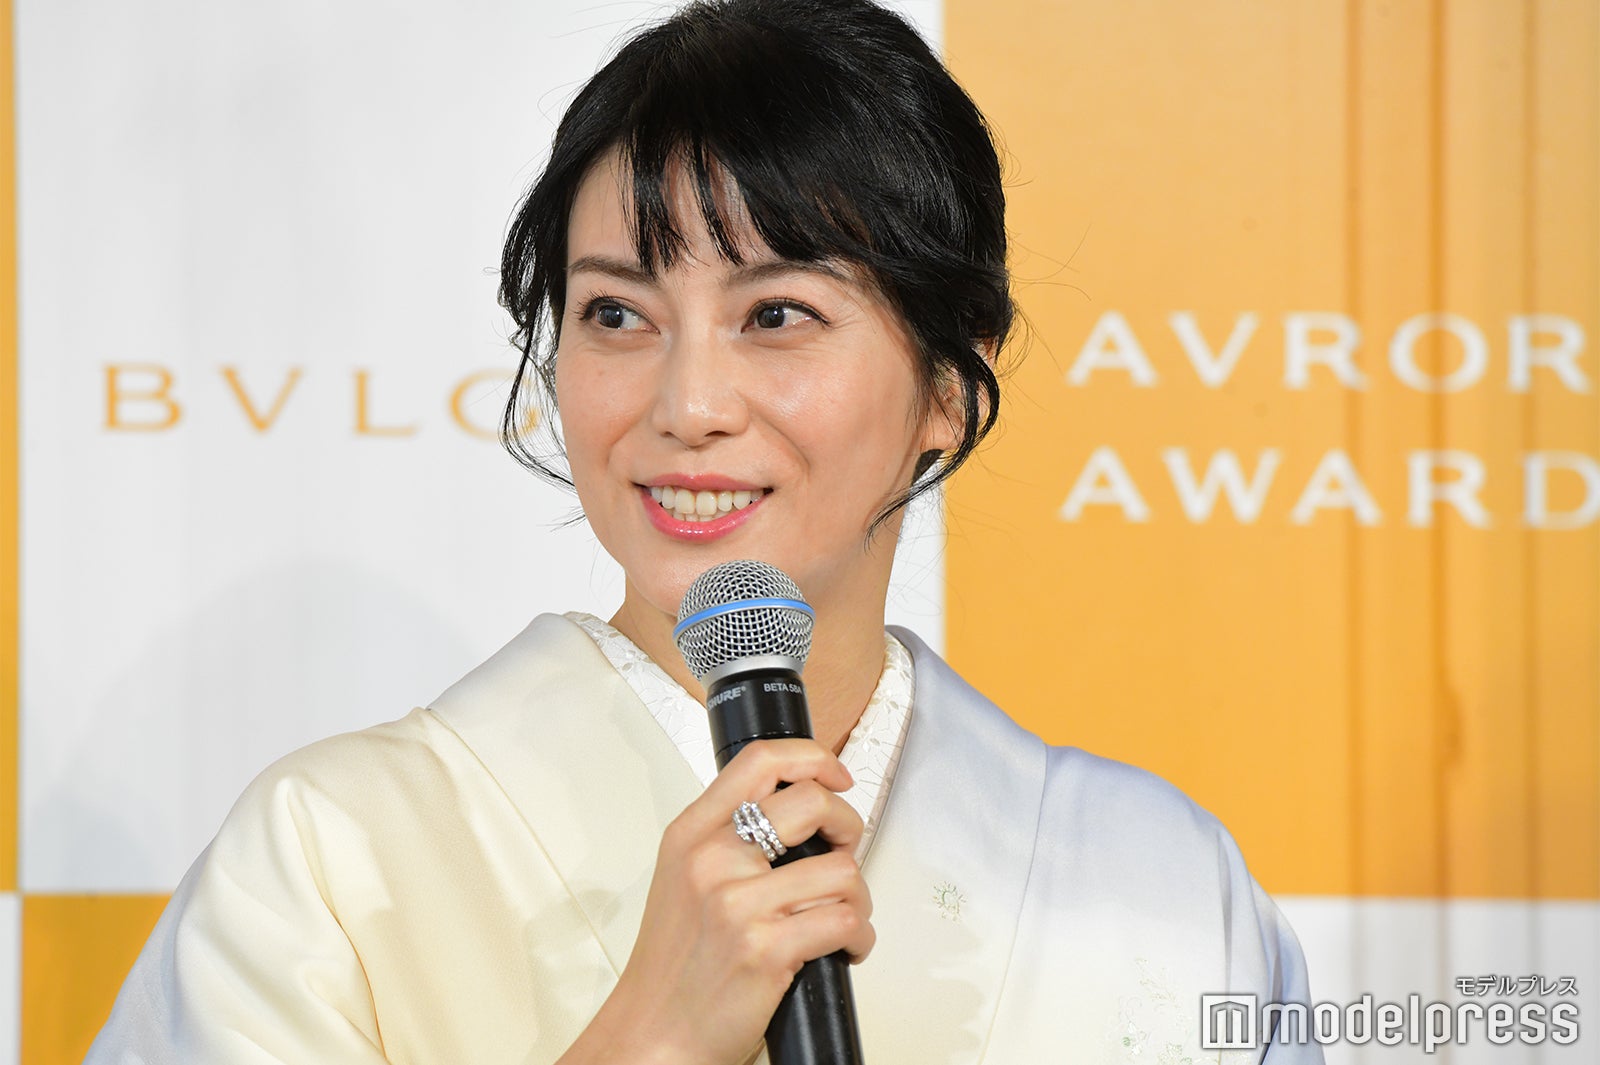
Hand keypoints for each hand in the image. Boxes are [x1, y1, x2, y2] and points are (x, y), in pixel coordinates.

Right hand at [570, 738, 873, 1064]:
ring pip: (841, 870)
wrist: (654, 1034)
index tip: (835, 775)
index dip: (812, 758)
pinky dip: (859, 937)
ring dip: (857, 897)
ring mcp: (738, 903)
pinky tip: (843, 948)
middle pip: (812, 802)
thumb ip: (726, 839)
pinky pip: (846, 922)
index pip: (760, 761)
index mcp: (691, 834)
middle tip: (845, 850)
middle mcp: (712, 859)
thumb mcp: (682, 879)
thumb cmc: (673, 966)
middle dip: (849, 827)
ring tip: (840, 916)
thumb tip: (795, 813)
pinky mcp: (766, 947)